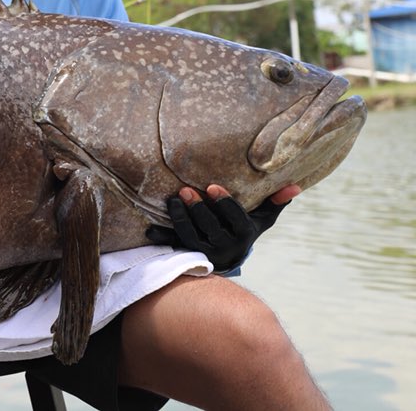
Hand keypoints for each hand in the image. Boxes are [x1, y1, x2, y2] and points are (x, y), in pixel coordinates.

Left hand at [145, 184, 298, 271]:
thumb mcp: (261, 219)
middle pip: (211, 228)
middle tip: (185, 190)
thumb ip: (274, 202)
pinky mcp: (187, 255)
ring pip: (191, 238)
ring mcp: (205, 253)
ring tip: (173, 200)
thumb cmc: (244, 230)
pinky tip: (150, 231)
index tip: (213, 186)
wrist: (228, 258)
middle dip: (198, 209)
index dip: (225, 204)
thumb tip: (295, 186)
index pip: (236, 219)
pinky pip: (173, 247)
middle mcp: (225, 247)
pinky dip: (162, 240)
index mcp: (244, 235)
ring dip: (180, 219)